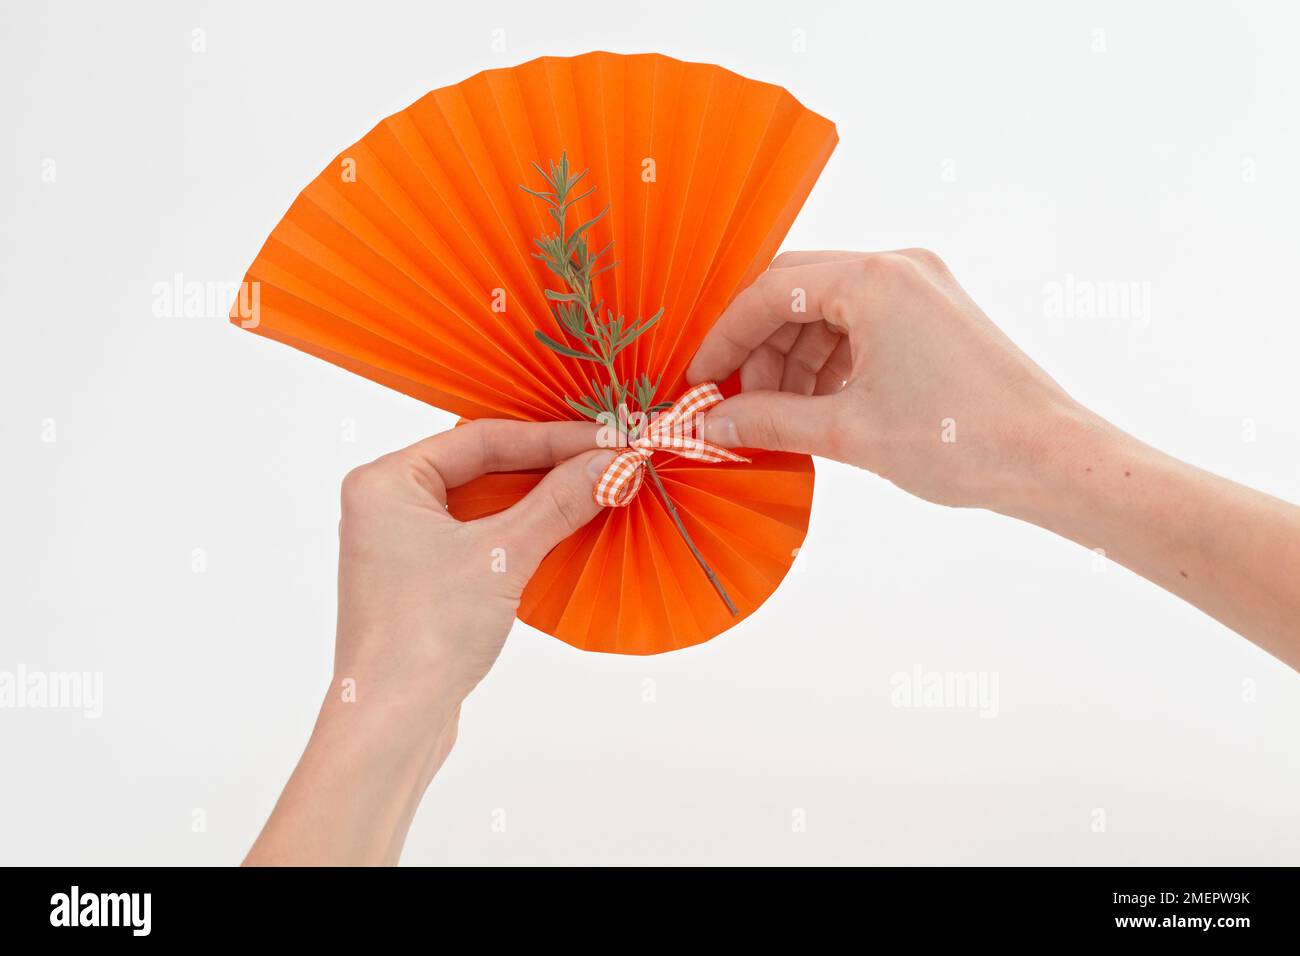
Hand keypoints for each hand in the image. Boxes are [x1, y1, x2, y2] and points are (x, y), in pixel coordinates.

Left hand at [246, 421, 612, 864]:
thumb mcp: (503, 556)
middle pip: (485, 465)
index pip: (482, 438)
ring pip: (487, 502)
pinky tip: (570, 527)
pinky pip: (484, 536)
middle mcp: (390, 504)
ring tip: (602, 488)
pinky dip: (526, 530)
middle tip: (612, 460)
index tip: (607, 439)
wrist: (392, 723)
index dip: (552, 438)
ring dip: (543, 498)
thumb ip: (559, 502)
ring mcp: (406, 544)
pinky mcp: (426, 580)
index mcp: (388, 481)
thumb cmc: (423, 636)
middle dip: (550, 466)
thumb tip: (612, 463)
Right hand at [687, 249, 1087, 512]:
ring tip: (780, 418)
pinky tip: (819, 407)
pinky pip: (861, 324)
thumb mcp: (848, 433)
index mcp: (874, 279)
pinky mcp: (936, 313)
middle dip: (758, 349)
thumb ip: (769, 421)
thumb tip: (710, 423)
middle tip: (736, 404)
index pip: (769, 292)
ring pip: (826, 309)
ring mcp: (921, 287)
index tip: (698, 380)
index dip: (724, 338)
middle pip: (795, 292)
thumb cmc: (962, 441)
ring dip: (793, 360)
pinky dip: (830, 361)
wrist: (1053, 461)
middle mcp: (898, 267)